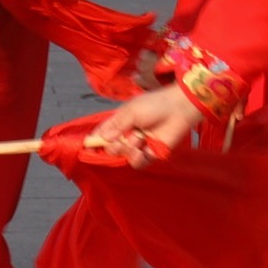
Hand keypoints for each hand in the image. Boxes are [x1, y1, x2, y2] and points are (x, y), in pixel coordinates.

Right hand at [85, 84, 202, 166]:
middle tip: (122, 140)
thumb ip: (116, 125)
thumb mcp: (131, 111)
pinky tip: (142, 150)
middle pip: (110, 148)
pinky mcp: (151, 154)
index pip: (102, 134)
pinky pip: (137, 163)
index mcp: (120, 122)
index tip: (88, 147)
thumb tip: (101, 138)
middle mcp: (127, 134)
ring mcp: (139, 145)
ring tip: (137, 142)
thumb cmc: (154, 105)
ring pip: (123, 156)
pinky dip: (137, 158)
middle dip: (113, 146)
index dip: (94, 141)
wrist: (179, 109)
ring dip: (127, 151)